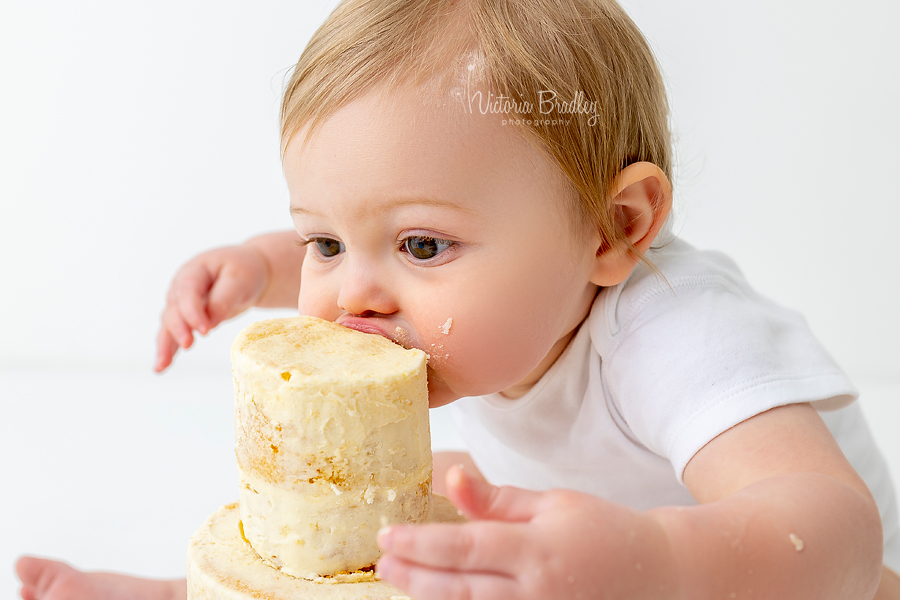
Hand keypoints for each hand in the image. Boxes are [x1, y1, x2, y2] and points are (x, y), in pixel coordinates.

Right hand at [155, 245, 268, 371]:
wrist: (246, 271)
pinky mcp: (185, 317)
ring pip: (168, 324)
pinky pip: (173, 334)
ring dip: (165, 344)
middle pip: (174, 309)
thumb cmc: (244, 271)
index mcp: (195, 271)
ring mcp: (180, 303)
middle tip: (188, 344)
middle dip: (179, 328)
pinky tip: (161, 368)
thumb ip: (223, 299)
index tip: (206, 330)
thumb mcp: (239, 279)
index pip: (188, 292)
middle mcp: (181, 287)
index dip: (194, 311)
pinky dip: (167, 350)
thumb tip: (209, 324)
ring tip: (163, 364)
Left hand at [376, 467, 676, 599]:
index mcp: (535, 550)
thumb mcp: (552, 504)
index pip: (464, 546)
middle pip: (458, 587)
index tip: (386, 535)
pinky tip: (438, 599)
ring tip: (399, 579)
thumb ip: (497, 499)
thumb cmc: (604, 530)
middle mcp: (534, 591)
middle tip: (381, 562)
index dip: (420, 543)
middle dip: (413, 575)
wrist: (658, 573)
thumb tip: (451, 479)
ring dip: (429, 597)